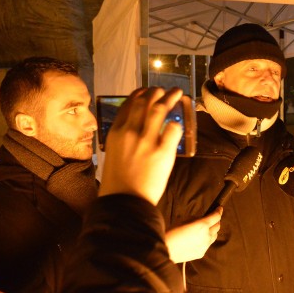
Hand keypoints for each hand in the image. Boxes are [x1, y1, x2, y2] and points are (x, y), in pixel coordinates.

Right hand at [99, 87, 182, 204]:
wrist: (125, 202)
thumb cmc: (117, 183)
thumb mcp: (113, 154)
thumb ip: (122, 140)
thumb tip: (133, 132)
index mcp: (115, 132)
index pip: (128, 105)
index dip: (139, 95)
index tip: (145, 91)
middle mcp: (130, 132)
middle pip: (145, 102)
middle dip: (156, 92)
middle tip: (164, 90)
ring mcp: (147, 140)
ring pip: (159, 109)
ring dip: (170, 98)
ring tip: (177, 93)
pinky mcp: (163, 151)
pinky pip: (173, 129)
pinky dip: (177, 123)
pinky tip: (180, 122)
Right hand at [165, 208, 221, 262]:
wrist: (165, 249)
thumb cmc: (172, 232)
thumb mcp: (183, 219)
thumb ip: (196, 218)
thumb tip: (202, 218)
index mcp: (202, 225)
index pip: (216, 217)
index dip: (218, 211)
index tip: (219, 208)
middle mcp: (206, 236)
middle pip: (217, 227)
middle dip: (216, 221)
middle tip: (212, 218)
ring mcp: (205, 246)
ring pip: (214, 236)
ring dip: (212, 231)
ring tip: (205, 229)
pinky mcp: (202, 253)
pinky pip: (207, 244)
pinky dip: (206, 239)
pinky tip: (198, 239)